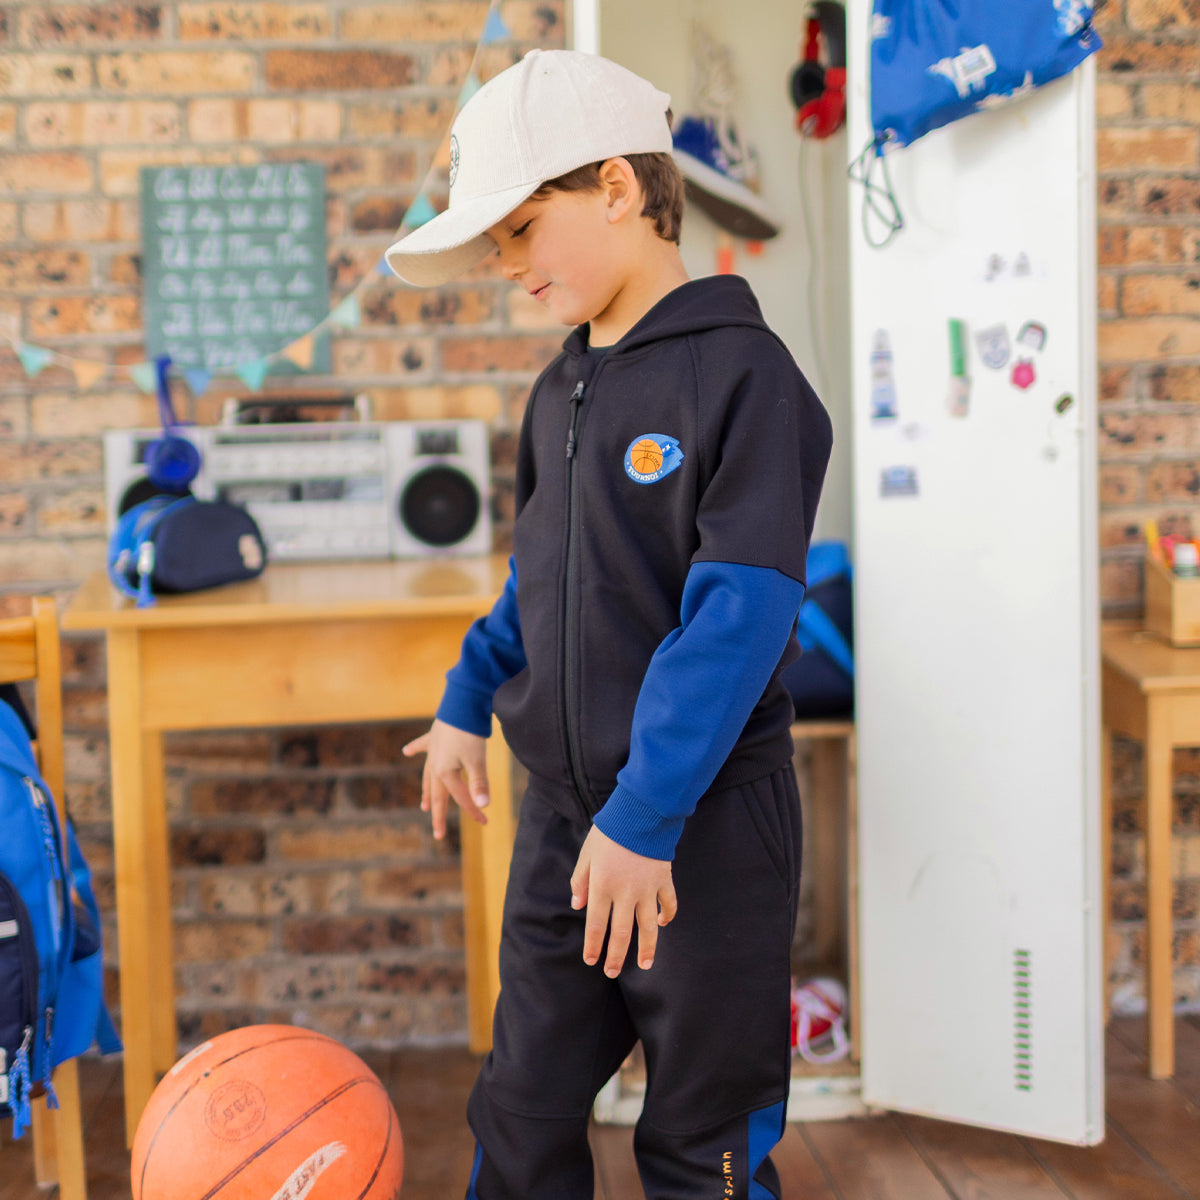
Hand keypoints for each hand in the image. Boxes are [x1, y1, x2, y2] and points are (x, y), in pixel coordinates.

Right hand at [402, 719, 489, 839]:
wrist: (461, 703)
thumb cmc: (470, 732)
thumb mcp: (477, 759)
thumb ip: (479, 783)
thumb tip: (484, 806)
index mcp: (445, 772)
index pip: (462, 797)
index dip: (474, 811)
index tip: (486, 822)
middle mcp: (435, 764)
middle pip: (438, 794)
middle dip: (439, 814)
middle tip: (438, 834)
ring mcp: (433, 750)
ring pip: (429, 776)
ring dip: (428, 792)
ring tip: (425, 806)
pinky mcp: (435, 736)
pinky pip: (423, 745)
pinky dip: (416, 748)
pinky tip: (407, 751)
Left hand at [569, 826, 676, 976]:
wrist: (641, 812)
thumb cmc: (610, 831)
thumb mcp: (587, 853)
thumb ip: (580, 880)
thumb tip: (577, 904)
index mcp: (602, 886)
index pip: (596, 925)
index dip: (594, 946)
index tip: (591, 961)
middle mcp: (625, 892)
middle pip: (621, 933)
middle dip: (616, 956)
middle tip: (611, 972)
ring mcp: (647, 888)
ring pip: (648, 927)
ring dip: (647, 948)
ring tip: (645, 965)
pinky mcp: (664, 880)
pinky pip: (668, 903)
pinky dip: (667, 915)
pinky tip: (662, 924)